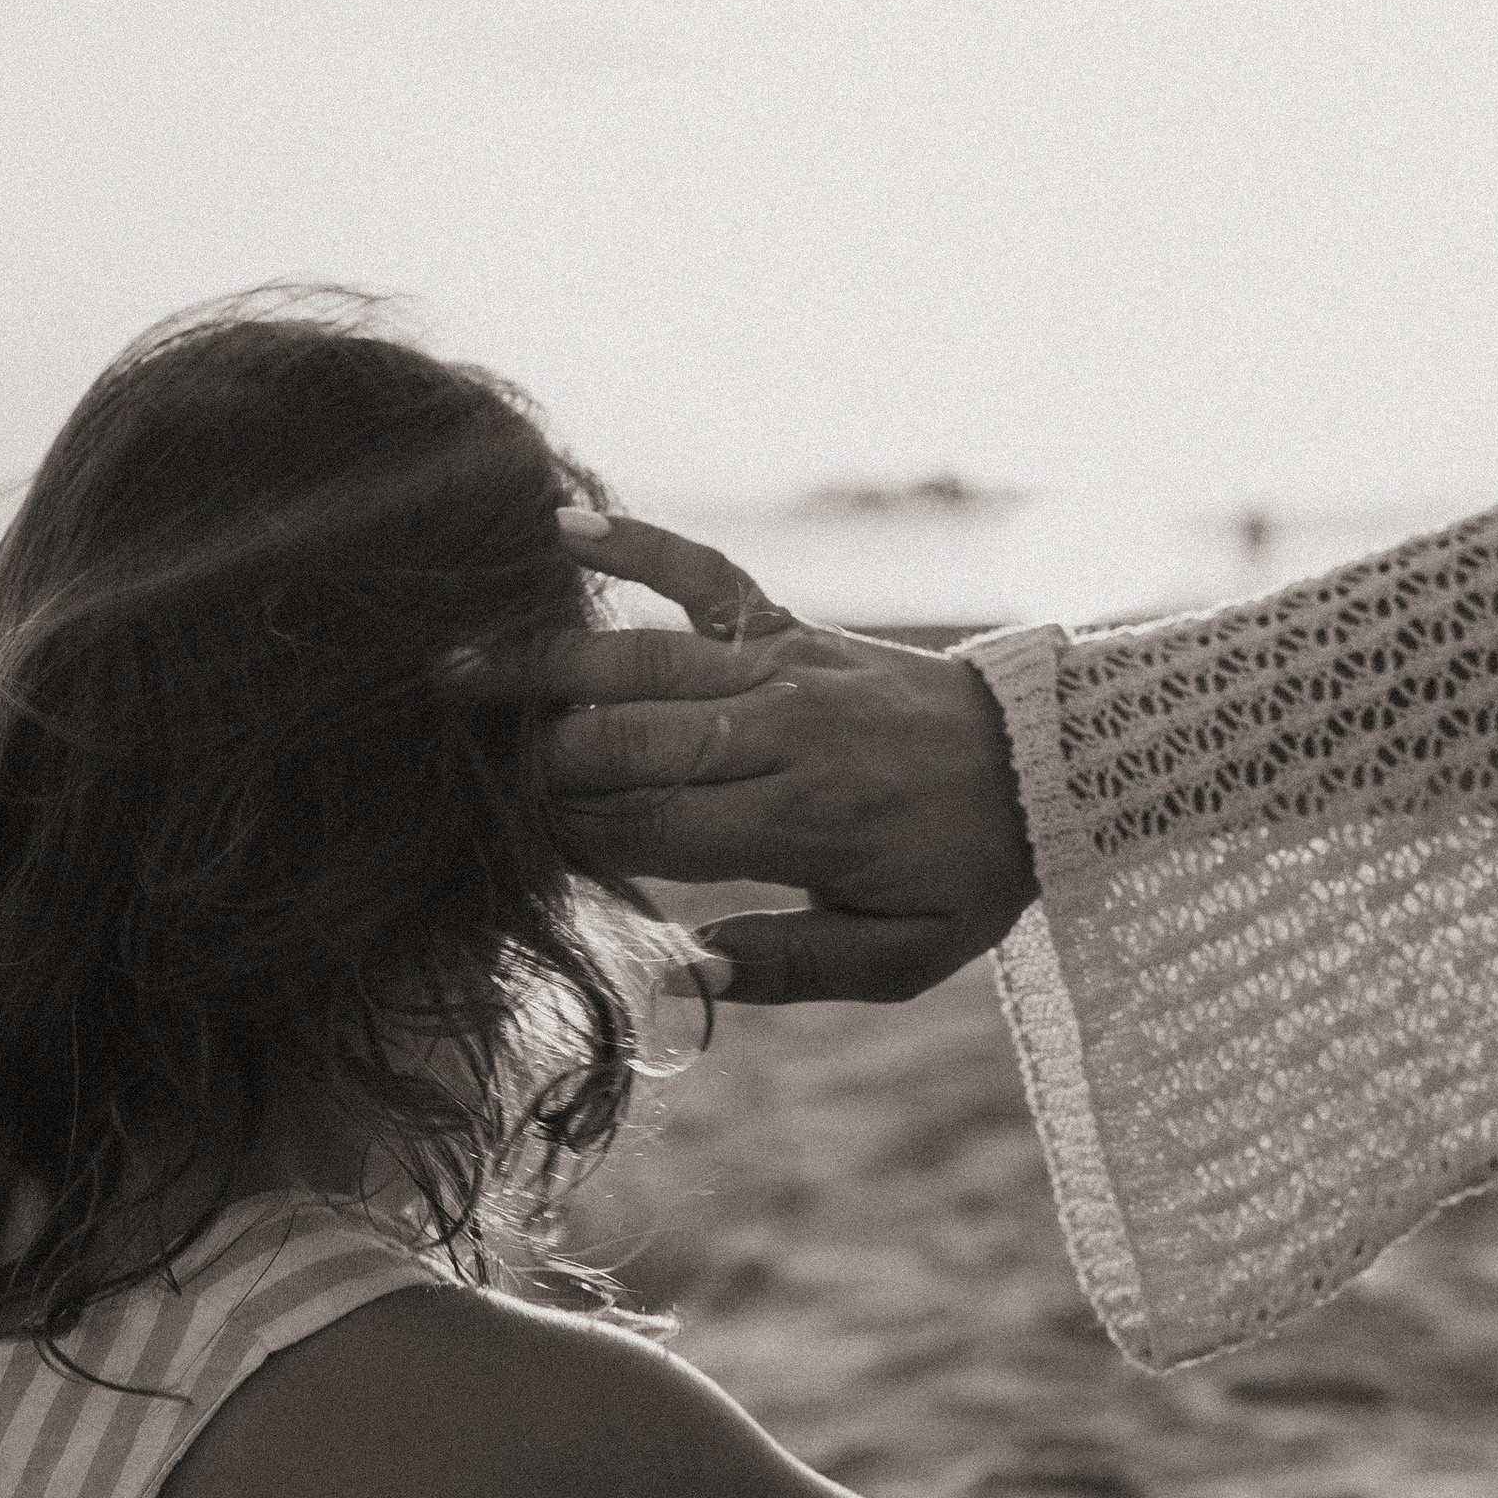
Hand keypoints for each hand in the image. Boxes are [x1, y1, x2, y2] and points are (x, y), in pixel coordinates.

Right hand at [454, 510, 1038, 1001]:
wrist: (1045, 766)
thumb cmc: (966, 873)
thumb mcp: (902, 955)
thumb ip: (789, 966)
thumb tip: (678, 970)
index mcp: (803, 818)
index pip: (655, 827)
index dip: (573, 840)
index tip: (505, 851)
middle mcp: (783, 730)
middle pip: (629, 740)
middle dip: (538, 760)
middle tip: (452, 768)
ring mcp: (783, 665)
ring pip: (642, 660)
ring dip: (544, 665)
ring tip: (454, 672)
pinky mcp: (790, 625)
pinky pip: (704, 576)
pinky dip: (637, 545)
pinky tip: (560, 528)